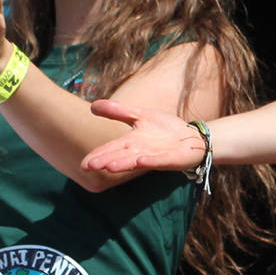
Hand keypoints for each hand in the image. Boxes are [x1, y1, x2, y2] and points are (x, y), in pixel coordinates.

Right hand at [81, 100, 205, 173]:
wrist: (191, 137)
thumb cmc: (164, 129)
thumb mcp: (140, 115)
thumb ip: (118, 112)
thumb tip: (92, 107)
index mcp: (132, 142)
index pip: (111, 149)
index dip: (98, 155)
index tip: (84, 164)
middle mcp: (141, 151)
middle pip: (120, 156)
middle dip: (105, 161)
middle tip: (88, 167)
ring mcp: (157, 156)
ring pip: (137, 161)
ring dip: (123, 164)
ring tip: (109, 167)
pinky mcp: (172, 159)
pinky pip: (161, 160)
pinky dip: (151, 161)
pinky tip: (141, 161)